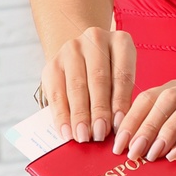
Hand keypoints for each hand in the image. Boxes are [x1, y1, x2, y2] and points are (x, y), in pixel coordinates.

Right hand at [41, 26, 135, 143]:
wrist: (81, 54)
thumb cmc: (109, 70)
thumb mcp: (120, 74)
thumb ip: (120, 95)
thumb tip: (118, 127)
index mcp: (120, 41)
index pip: (122, 73)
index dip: (120, 100)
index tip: (119, 124)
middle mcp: (95, 39)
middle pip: (98, 79)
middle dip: (99, 110)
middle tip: (100, 134)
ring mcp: (71, 49)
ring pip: (76, 86)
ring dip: (80, 115)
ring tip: (83, 136)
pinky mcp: (52, 64)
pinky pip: (56, 94)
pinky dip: (62, 116)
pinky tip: (66, 132)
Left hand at [113, 79, 175, 172]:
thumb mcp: (167, 141)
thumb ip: (149, 140)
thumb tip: (122, 150)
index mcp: (173, 91)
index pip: (147, 98)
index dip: (130, 120)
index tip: (118, 146)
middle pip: (166, 99)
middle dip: (146, 126)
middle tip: (134, 152)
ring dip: (167, 132)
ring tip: (154, 155)